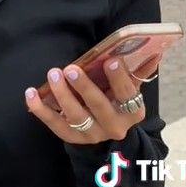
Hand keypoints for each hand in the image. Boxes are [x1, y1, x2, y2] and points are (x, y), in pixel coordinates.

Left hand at [24, 54, 160, 145]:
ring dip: (62, 95)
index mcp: (133, 112)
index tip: (110, 60)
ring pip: (76, 117)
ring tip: (53, 74)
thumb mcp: (131, 88)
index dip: (120, 78)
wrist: (108, 130)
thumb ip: (139, 70)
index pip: (128, 95)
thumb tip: (154, 48)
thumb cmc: (118, 99)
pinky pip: (54, 124)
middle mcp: (114, 127)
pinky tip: (30, 93)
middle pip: (99, 107)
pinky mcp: (72, 138)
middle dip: (84, 87)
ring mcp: (92, 135)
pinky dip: (41, 110)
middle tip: (71, 68)